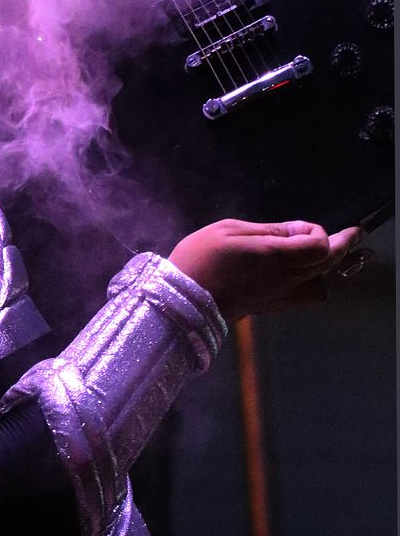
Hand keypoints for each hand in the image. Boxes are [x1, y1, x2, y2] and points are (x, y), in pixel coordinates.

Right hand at [168, 218, 362, 323]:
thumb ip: (269, 230)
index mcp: (277, 256)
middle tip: (353, 234)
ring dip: (325, 270)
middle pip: (328, 264)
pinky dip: (311, 284)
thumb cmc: (201, 259)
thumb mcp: (230, 230)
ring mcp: (281, 297)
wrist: (183, 301)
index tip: (300, 227)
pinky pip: (306, 297)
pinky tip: (299, 274)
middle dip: (341, 246)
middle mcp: (286, 279)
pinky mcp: (273, 307)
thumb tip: (297, 230)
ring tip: (317, 257)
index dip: (317, 231)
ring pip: (322, 285)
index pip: (320, 244)